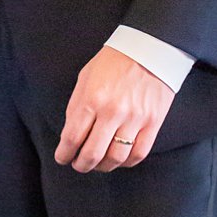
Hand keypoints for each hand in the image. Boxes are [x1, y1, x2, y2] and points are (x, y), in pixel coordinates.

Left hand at [55, 47, 174, 172]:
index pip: (72, 138)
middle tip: (78, 164)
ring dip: (103, 167)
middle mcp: (112, 112)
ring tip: (97, 164)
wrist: (150, 49)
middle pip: (92, 154)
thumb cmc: (114, 61)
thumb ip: (77, 106)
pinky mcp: (153, 122)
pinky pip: (139, 153)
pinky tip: (119, 159)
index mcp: (92, 99)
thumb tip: (71, 135)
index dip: (64, 153)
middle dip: (81, 164)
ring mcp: (134, 119)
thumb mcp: (86, 77)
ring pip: (116, 158)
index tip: (63, 157)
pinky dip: (126, 162)